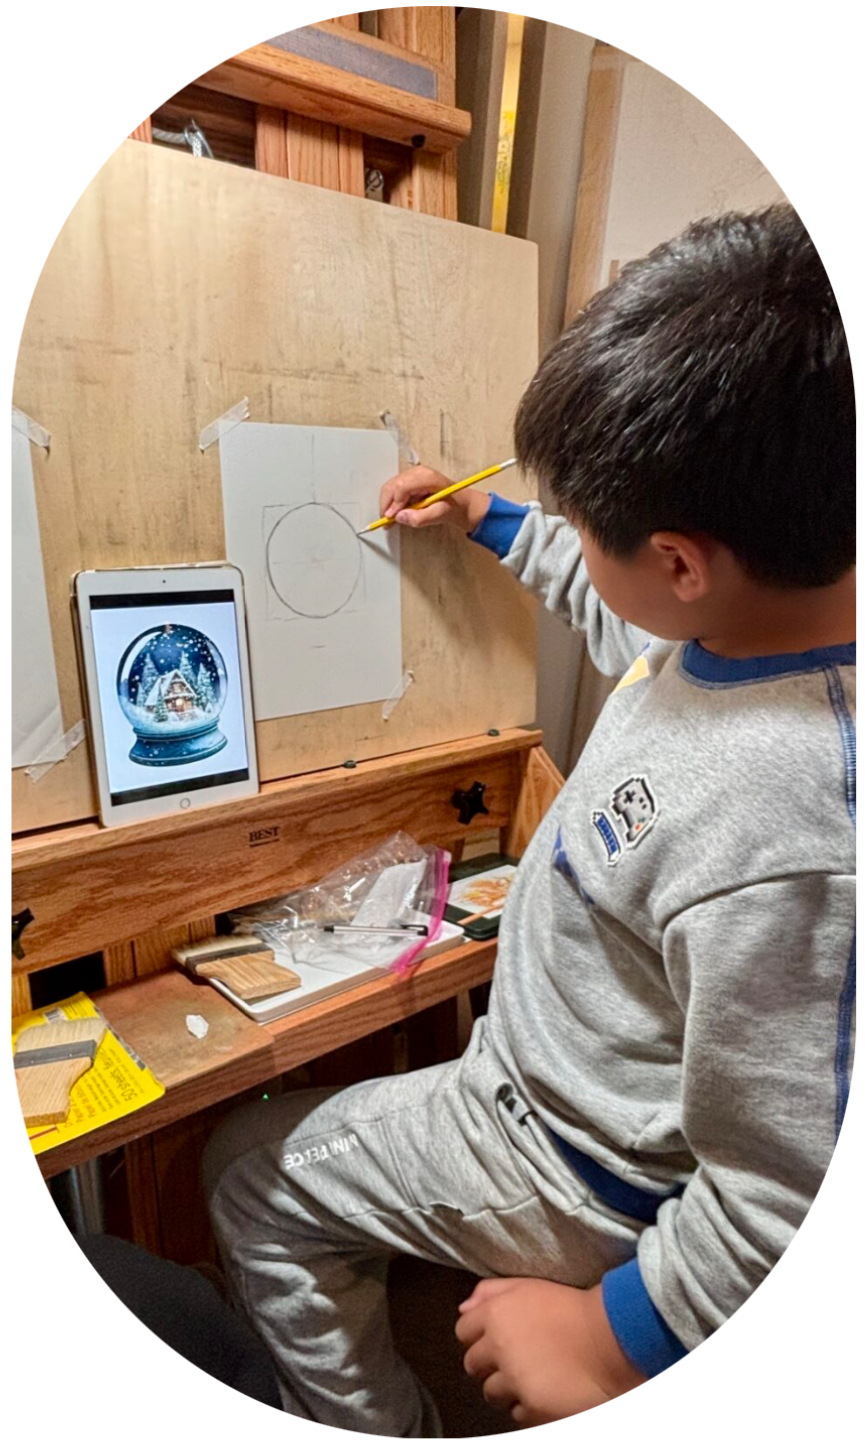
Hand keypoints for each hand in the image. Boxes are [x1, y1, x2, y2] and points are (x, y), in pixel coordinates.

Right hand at [379, 465, 491, 531]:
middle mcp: (419, 472)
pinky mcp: (411, 480)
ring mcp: (414, 475)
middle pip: (392, 486)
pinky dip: (392, 503)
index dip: (394, 504)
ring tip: (391, 520)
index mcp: (428, 477)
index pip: (401, 487)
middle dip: (386, 505)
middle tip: (387, 522)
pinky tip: (397, 514)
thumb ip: (420, 518)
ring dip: (388, 505)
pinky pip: (395, 490)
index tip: (392, 518)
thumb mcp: (440, 515)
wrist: (462, 504)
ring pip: (391, 488)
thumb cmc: (454, 507)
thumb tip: (400, 517)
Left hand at [455, 1278, 645, 1426]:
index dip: (477, 1335)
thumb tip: (464, 1307)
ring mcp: (514, 1379)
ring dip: (506, 1387)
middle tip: (512, 1361)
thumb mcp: (530, 1286)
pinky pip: (516, 1412)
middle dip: (488, 1364)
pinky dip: (527, 1405)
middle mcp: (498, 1347)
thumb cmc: (572, 1309)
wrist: (610, 1339)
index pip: (463, 1331)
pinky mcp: (531, 1406)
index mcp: (496, 1314)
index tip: (493, 1339)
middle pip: (472, 1364)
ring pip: (491, 1393)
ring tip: (531, 1377)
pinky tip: (545, 1390)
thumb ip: (492, 1291)